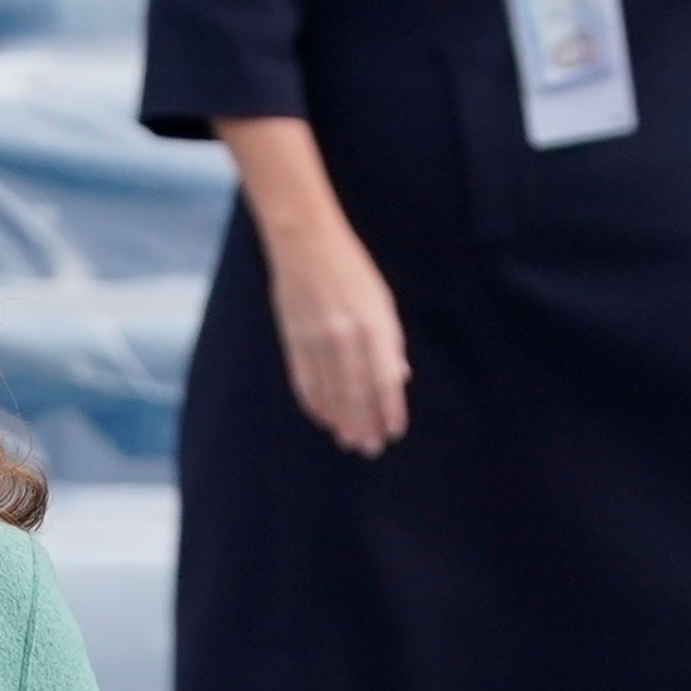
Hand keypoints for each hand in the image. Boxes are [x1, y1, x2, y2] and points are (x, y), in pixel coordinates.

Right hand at [268, 216, 410, 457]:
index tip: (393, 432)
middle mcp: (345, 336)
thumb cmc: (352, 270)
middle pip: (356, 394)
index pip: (385, 381)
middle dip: (365, 425)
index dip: (390, 411)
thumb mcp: (382, 301)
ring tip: (349, 441)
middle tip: (370, 449)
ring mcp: (315, 340)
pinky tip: (324, 418)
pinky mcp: (293, 339)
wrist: (305, 242)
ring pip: (330, 393)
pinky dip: (315, 404)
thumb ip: (390, 343)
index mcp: (373, 325)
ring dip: (341, 422)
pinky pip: (304, 382)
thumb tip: (398, 380)